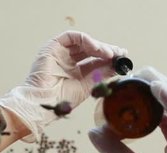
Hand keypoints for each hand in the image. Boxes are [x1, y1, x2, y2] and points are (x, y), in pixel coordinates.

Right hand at [0, 30, 125, 141]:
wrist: (44, 102)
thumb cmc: (61, 99)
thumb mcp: (88, 86)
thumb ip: (101, 75)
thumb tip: (117, 67)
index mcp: (75, 72)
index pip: (95, 60)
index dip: (109, 58)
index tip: (122, 58)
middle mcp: (68, 60)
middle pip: (90, 50)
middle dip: (106, 50)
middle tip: (119, 53)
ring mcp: (60, 52)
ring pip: (83, 43)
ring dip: (99, 46)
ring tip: (110, 54)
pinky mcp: (53, 46)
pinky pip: (72, 37)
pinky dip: (86, 41)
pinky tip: (97, 49)